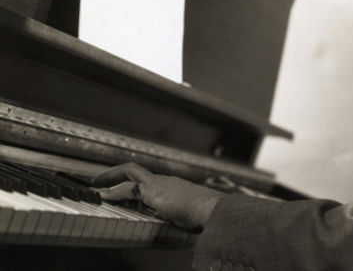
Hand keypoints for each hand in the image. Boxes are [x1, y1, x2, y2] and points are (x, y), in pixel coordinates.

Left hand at [92, 162, 222, 230]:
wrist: (212, 208)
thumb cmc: (207, 214)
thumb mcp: (192, 213)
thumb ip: (185, 216)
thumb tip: (187, 227)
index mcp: (173, 186)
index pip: (148, 179)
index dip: (134, 182)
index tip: (123, 186)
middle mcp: (165, 180)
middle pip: (136, 170)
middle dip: (117, 172)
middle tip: (101, 179)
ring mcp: (160, 184)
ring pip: (130, 172)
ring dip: (111, 177)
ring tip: (95, 184)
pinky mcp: (154, 191)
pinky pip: (128, 188)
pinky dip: (114, 192)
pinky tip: (103, 196)